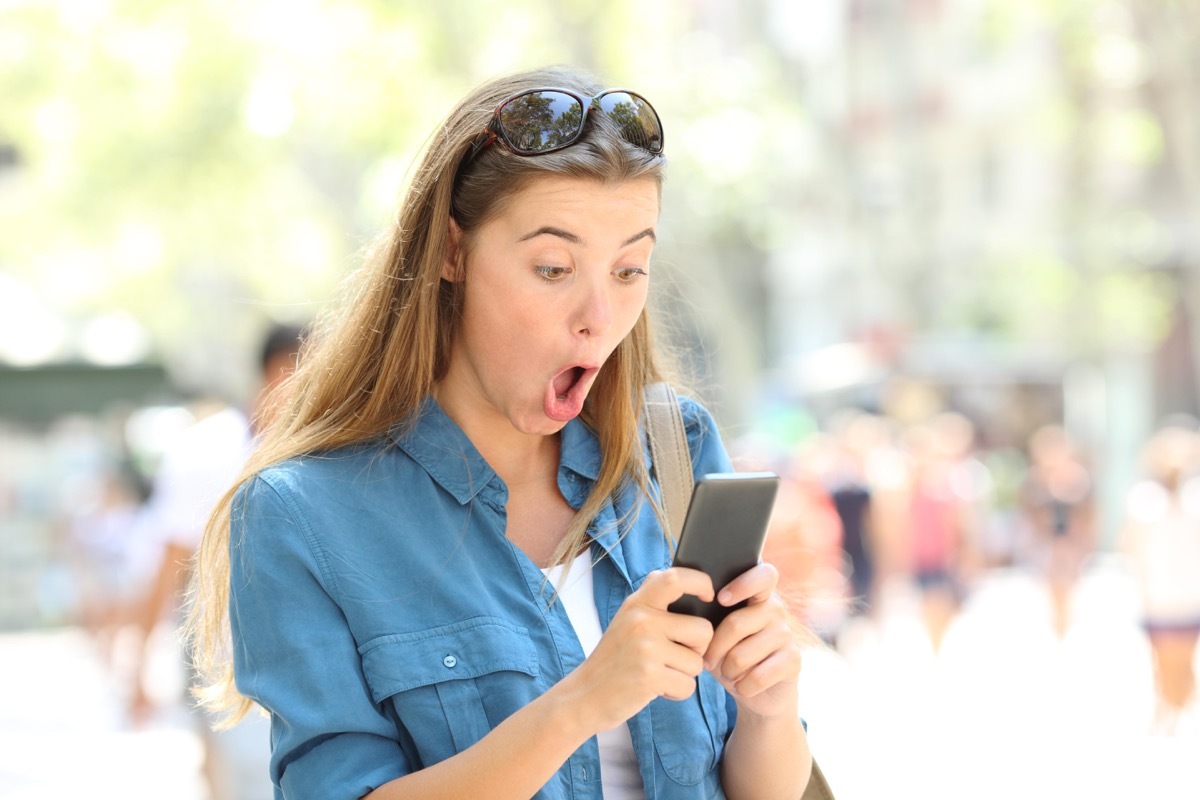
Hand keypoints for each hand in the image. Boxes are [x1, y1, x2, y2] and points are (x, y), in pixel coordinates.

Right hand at [569, 567, 715, 731]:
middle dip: (697, 649)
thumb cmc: (614, 658)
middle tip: (674, 656)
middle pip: (703, 630)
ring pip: (697, 662)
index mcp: (637, 603)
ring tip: (659, 673)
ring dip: (684, 673)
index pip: (675, 578)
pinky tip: (657, 688)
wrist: (585, 695)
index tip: (708, 594)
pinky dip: (677, 692)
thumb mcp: (625, 620)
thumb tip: (666, 574)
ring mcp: (646, 648)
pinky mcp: (650, 676)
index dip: (700, 582)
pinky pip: (688, 685)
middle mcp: (642, 621)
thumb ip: (648, 600)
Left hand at [703, 562, 802, 718]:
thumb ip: (708, 616)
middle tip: (707, 660)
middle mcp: (776, 609)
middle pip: (736, 623)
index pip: (763, 574)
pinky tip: (743, 686)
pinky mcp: (793, 659)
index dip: (743, 584)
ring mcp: (787, 634)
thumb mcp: (715, 634)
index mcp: (757, 595)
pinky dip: (743, 686)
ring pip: (742, 654)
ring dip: (728, 670)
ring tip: (728, 672)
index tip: (720, 599)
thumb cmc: (728, 654)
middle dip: (714, 648)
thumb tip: (689, 613)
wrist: (755, 691)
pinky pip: (759, 675)